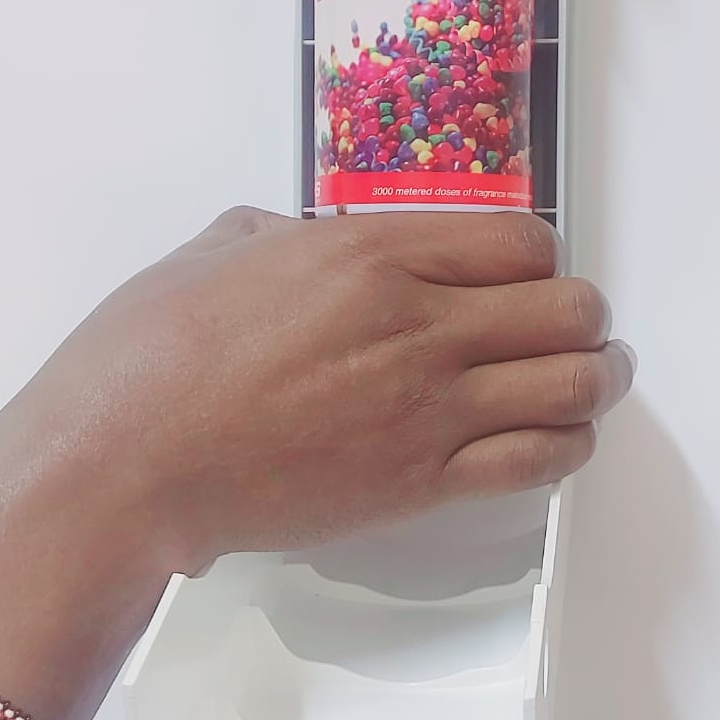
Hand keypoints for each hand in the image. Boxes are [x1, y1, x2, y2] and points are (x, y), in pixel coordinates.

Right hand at [28, 207, 633, 566]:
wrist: (125, 461)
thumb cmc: (153, 347)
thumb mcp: (221, 248)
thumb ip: (283, 234)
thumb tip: (298, 236)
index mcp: (376, 250)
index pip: (521, 242)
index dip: (540, 256)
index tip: (526, 271)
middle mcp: (422, 323)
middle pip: (569, 309)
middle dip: (581, 314)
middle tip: (568, 324)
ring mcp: (429, 409)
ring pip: (572, 386)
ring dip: (594, 379)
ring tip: (589, 378)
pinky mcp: (418, 485)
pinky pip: (536, 462)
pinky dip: (566, 446)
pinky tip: (556, 438)